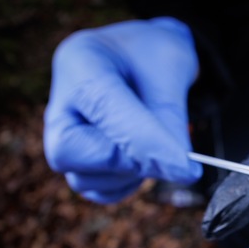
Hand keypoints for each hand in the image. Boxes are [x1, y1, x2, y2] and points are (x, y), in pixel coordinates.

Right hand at [44, 17, 201, 202]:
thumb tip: (181, 169)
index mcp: (80, 62)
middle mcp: (60, 102)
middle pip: (70, 152)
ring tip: (158, 146)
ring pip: (83, 179)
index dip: (148, 143)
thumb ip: (171, 117)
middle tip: (171, 156)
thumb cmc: (157, 56)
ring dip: (131, 174)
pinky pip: (97, 191)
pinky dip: (126, 185)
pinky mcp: (77, 163)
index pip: (105, 110)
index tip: (187, 168)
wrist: (145, 57)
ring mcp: (62, 136)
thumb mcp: (173, 67)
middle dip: (127, 159)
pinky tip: (146, 162)